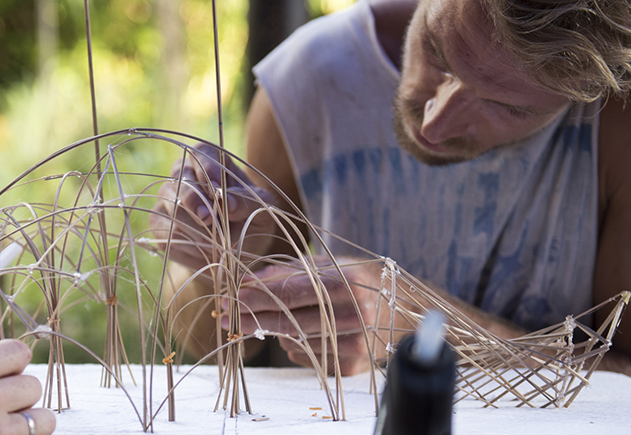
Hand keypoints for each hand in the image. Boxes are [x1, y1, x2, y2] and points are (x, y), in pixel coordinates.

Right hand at [150, 143, 277, 270]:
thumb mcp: (261, 211)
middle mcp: (184, 173)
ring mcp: (167, 197)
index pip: (202, 153)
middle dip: (195, 200)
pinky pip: (168, 233)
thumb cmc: (251, 222)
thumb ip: (248, 202)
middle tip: (209, 219)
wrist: (234, 254)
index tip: (216, 190)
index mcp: (211, 160)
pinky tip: (206, 253)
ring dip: (197, 229)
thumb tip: (227, 202)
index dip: (207, 168)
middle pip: (181, 178)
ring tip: (218, 243)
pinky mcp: (158, 223)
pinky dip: (189, 246)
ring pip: (173, 207)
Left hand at [225, 256, 387, 374]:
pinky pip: (307, 357)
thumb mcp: (329, 264)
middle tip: (227, 316)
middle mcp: (354, 314)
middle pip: (289, 321)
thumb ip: (288, 270)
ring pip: (295, 342)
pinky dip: (296, 345)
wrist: (404, 311)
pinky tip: (305, 333)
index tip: (230, 298)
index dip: (256, 297)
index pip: (290, 292)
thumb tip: (247, 281)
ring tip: (272, 319)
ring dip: (276, 331)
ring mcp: (355, 343)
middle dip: (253, 318)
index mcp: (347, 282)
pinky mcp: (353, 366)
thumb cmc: (360, 281)